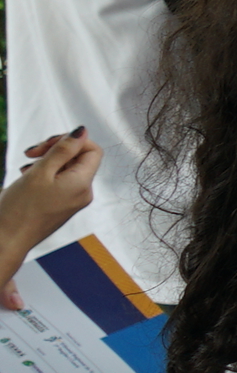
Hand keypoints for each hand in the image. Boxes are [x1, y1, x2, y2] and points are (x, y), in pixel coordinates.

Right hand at [0, 133, 99, 310]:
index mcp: (82, 183)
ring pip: (66, 170)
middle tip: (32, 153)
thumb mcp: (40, 172)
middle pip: (79, 159)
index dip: (72, 141)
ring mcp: (72, 201)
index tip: (47, 144)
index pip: (92, 150)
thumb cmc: (20, 210)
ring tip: (26, 167)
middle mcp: (82, 193)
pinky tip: (27, 177)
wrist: (6, 240)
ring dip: (47, 162)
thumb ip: (63, 150)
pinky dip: (45, 176)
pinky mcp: (60, 207)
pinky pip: (59, 184)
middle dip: (56, 150)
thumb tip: (82, 132)